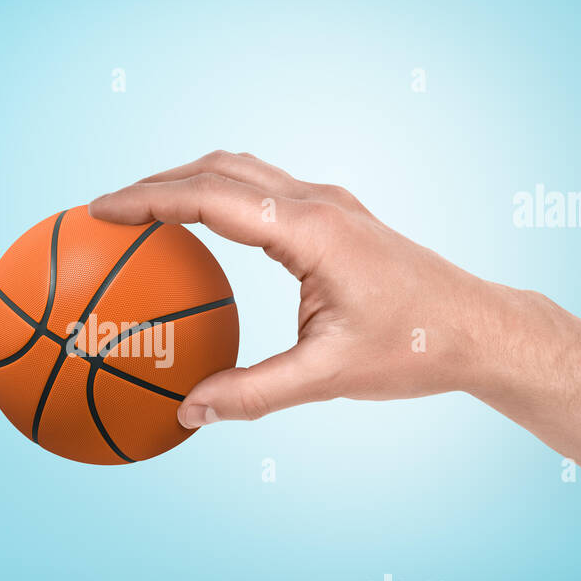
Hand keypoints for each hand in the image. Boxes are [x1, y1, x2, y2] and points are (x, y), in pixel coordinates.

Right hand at [89, 151, 506, 426]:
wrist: (480, 328)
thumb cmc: (414, 348)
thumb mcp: (329, 378)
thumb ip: (253, 393)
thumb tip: (188, 411)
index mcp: (310, 230)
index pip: (210, 197)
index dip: (148, 200)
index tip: (100, 210)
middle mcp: (317, 203)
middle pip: (218, 168)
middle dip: (156, 182)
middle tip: (105, 210)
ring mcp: (328, 204)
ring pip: (242, 171)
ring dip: (187, 181)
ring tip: (142, 209)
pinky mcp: (334, 218)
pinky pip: (262, 190)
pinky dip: (218, 195)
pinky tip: (201, 226)